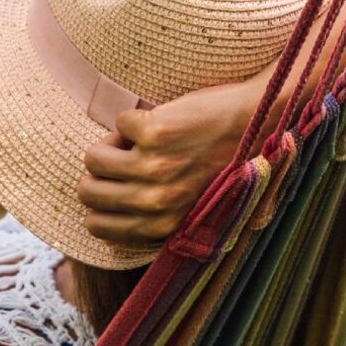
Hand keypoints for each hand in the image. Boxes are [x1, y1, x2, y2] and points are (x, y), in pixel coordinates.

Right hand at [77, 77, 267, 245]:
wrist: (258, 123)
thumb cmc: (227, 165)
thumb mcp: (194, 209)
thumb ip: (157, 222)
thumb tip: (103, 223)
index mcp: (162, 227)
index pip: (97, 226)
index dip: (100, 201)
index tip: (118, 184)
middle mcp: (156, 202)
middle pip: (87, 191)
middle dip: (100, 172)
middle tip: (125, 158)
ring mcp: (154, 167)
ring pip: (94, 158)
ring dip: (112, 143)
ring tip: (140, 140)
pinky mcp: (155, 133)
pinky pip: (119, 123)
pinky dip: (135, 118)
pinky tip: (161, 121)